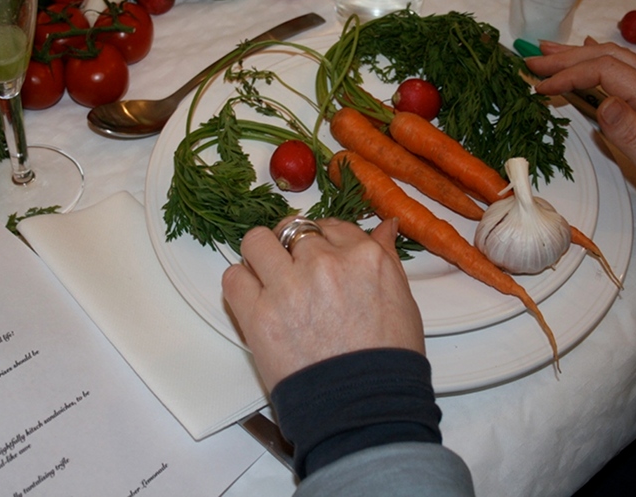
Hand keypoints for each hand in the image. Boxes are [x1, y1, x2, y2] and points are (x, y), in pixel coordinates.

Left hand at [222, 217, 424, 390]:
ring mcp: (289, 286)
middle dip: (291, 247)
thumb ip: (386, 258)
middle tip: (293, 271)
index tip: (316, 254)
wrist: (364, 407)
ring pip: (257, 242)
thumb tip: (383, 230)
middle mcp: (324, 263)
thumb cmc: (387, 362)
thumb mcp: (402, 300)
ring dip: (260, 256)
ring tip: (267, 278)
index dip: (321, 240)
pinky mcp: (258, 314)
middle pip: (293, 230)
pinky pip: (233, 278)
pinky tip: (253, 299)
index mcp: (363, 257)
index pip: (331, 227)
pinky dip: (239, 284)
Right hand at [526, 39, 635, 233]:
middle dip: (566, 57)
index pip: (605, 72)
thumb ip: (631, 134)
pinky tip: (586, 53)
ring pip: (617, 60)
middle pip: (609, 58)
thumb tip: (602, 103)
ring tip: (547, 52)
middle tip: (531, 61)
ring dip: (579, 55)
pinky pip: (626, 70)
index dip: (569, 75)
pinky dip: (598, 61)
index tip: (540, 88)